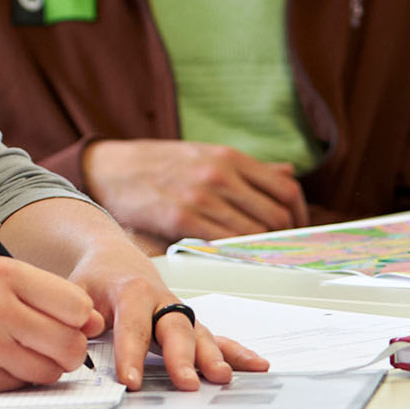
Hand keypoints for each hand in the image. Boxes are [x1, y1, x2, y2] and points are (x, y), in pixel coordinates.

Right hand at [0, 257, 105, 391]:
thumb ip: (37, 296)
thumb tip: (93, 321)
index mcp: (2, 272)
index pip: (76, 304)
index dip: (78, 321)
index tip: (63, 325)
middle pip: (72, 341)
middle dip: (67, 352)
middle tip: (41, 347)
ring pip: (54, 368)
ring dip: (42, 369)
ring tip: (11, 355)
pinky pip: (24, 384)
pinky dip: (16, 381)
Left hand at [64, 238, 269, 390]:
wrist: (115, 260)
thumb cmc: (97, 280)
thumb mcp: (77, 290)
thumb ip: (79, 312)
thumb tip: (87, 330)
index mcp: (131, 292)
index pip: (132, 326)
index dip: (131, 355)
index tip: (130, 382)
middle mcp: (162, 302)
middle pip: (175, 330)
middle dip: (182, 358)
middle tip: (186, 384)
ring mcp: (180, 315)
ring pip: (200, 335)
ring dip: (213, 357)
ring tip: (222, 378)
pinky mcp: (191, 326)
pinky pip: (216, 339)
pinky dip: (236, 353)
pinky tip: (257, 366)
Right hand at [82, 139, 307, 241]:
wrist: (110, 169)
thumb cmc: (158, 164)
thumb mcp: (204, 153)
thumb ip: (246, 167)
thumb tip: (287, 173)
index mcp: (228, 157)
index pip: (286, 189)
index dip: (299, 214)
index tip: (295, 227)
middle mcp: (219, 175)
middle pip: (276, 215)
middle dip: (283, 237)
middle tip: (277, 248)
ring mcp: (201, 197)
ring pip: (255, 234)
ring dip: (260, 250)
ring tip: (255, 255)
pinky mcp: (181, 219)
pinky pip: (225, 244)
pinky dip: (235, 253)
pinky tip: (230, 255)